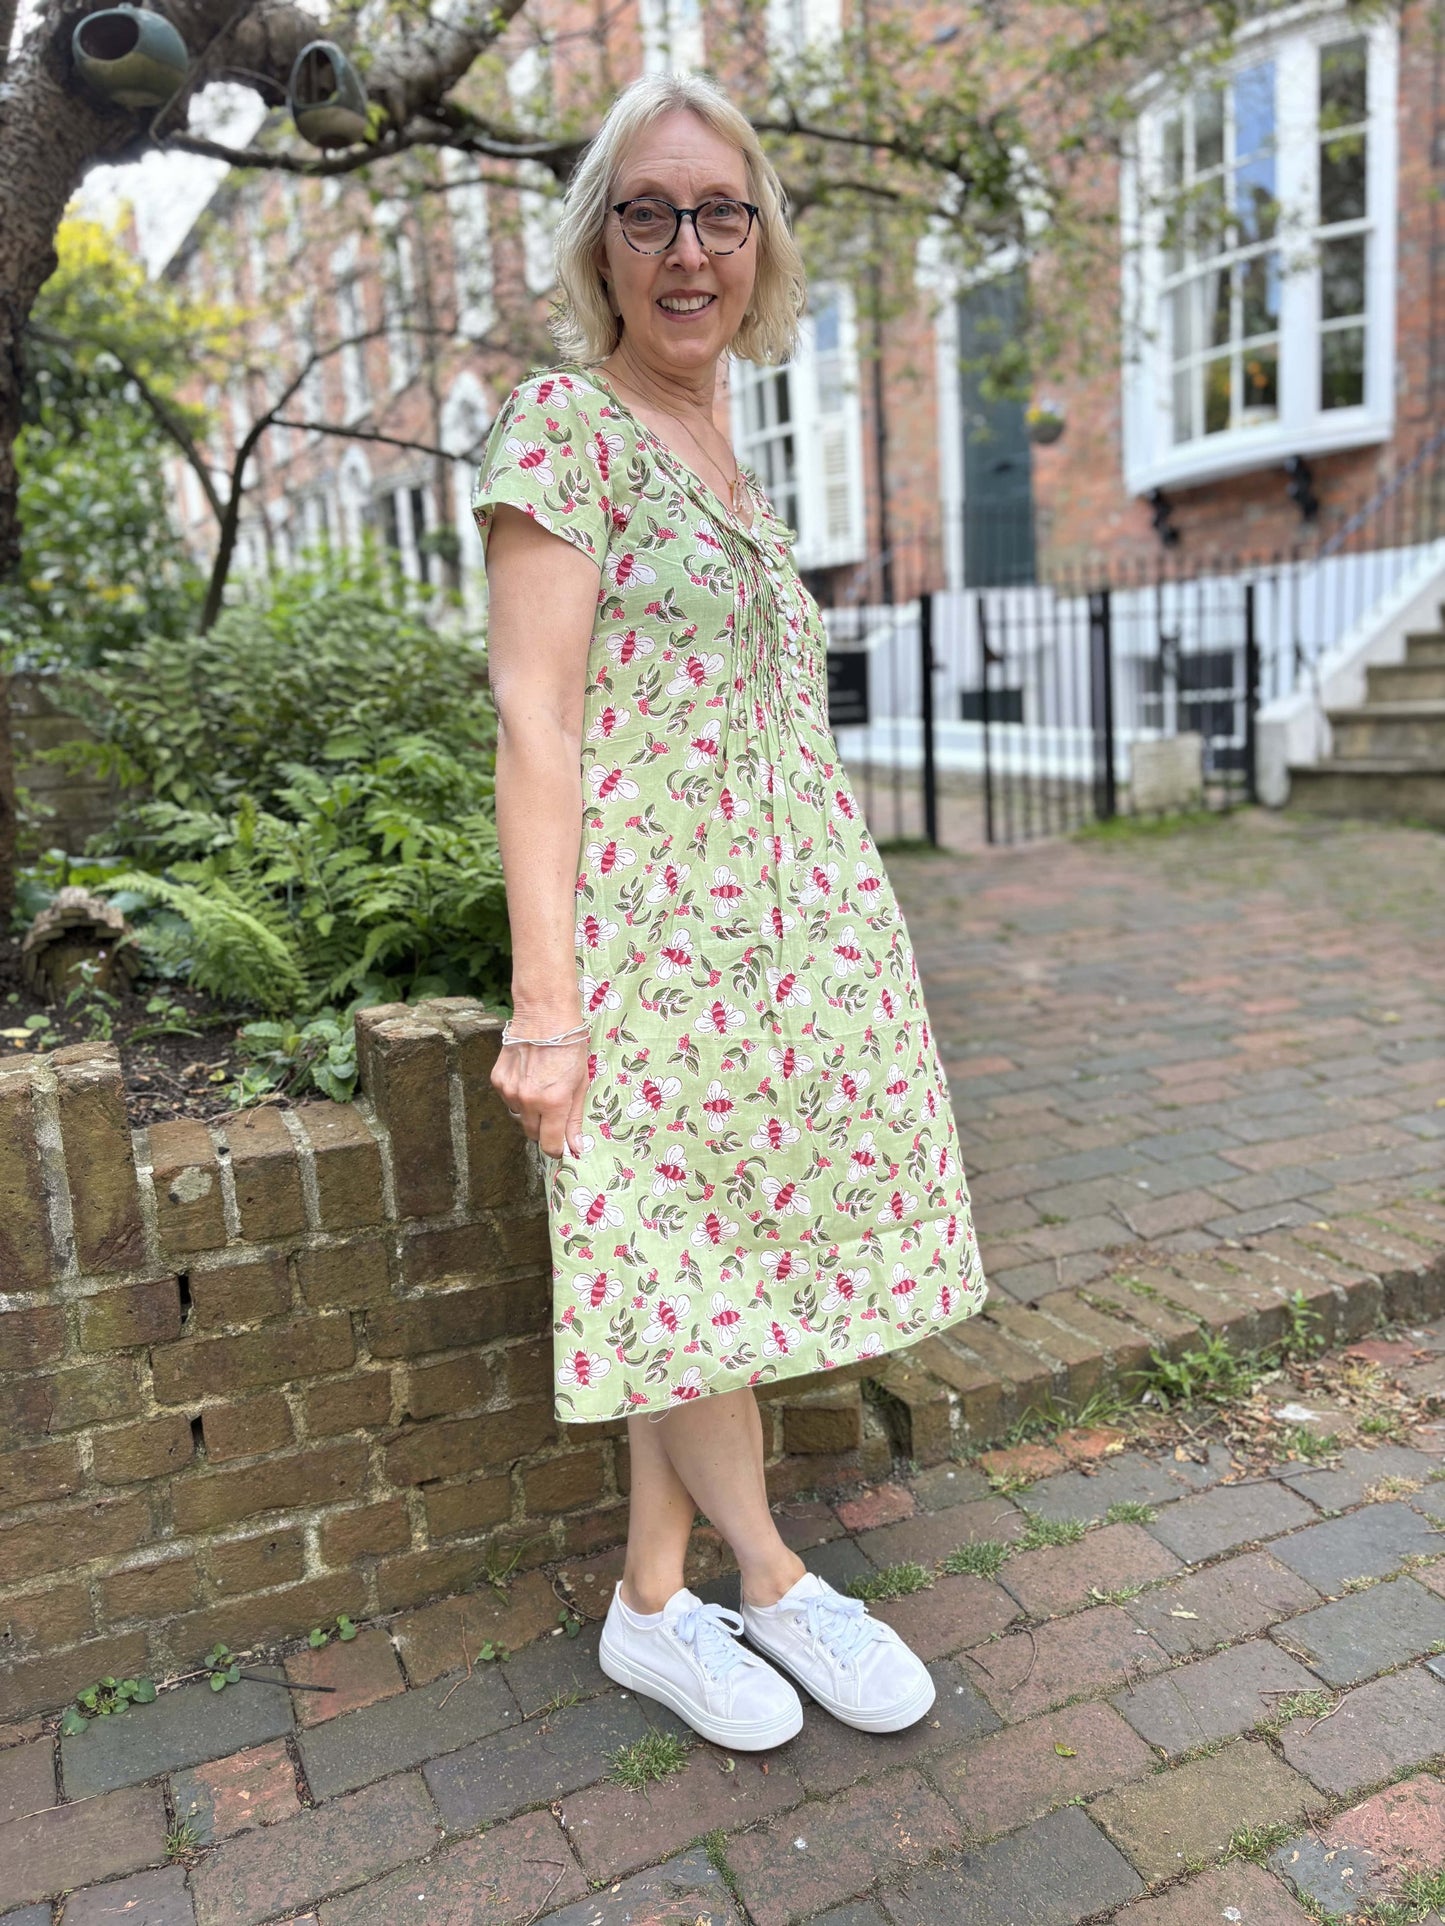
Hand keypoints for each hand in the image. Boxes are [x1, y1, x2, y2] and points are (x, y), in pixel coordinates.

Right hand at [492, 1031, 590, 1158]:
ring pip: (520, 1117)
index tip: (562, 1145)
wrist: (544, 1016)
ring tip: (541, 1087)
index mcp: (553, 1103)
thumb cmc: (569, 1047)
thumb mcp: (580, 1084)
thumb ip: (574, 1119)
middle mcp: (528, 1100)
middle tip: (554, 1109)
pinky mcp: (497, 1080)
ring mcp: (509, 1091)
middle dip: (544, 1129)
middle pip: (533, 1134)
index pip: (549, 1145)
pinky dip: (518, 1095)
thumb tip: (575, 1147)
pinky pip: (508, 1100)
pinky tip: (528, 1077)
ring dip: (530, 1111)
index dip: (557, 1148)